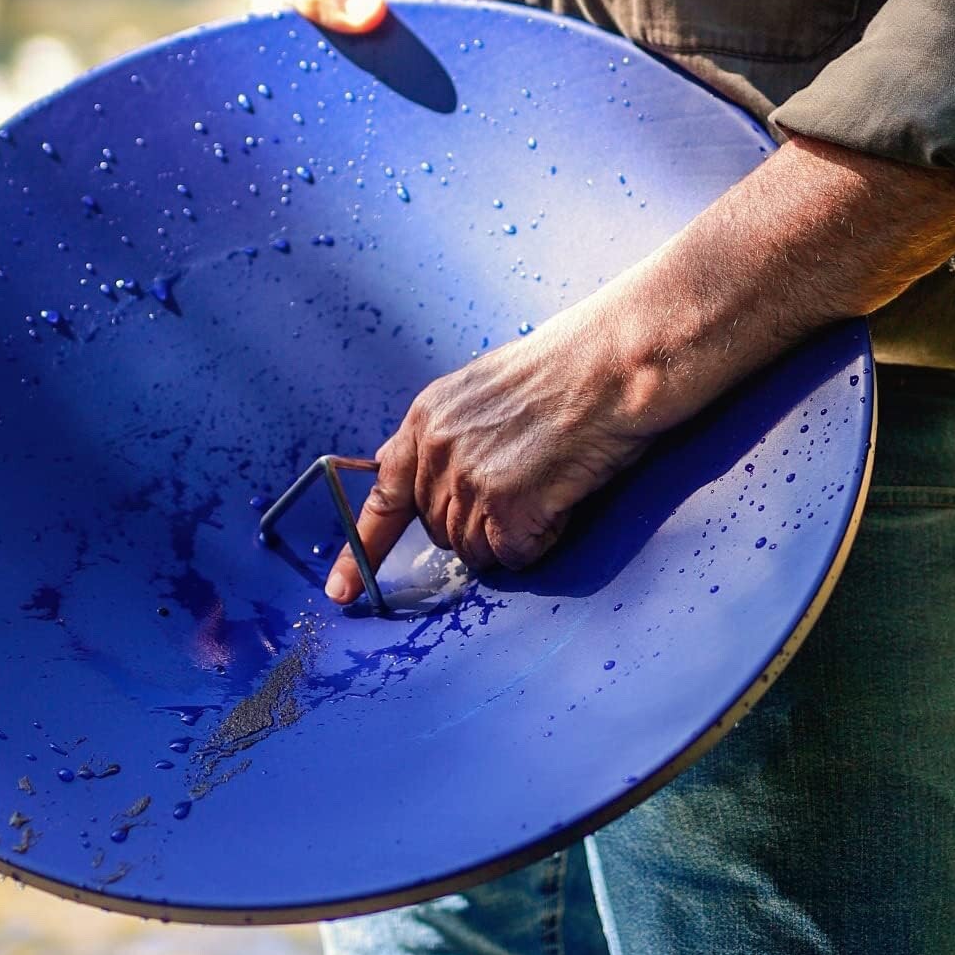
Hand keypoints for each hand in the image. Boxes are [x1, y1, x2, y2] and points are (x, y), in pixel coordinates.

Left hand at [324, 290, 656, 603]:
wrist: (613, 364)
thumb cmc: (566, 370)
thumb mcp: (482, 389)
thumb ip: (447, 435)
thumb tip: (421, 470)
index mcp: (425, 420)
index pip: (383, 496)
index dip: (361, 549)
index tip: (342, 590)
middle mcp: (437, 453)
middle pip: (440, 530)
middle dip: (477, 524)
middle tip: (524, 485)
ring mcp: (469, 482)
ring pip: (474, 550)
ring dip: (510, 535)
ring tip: (546, 485)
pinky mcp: (508, 509)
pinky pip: (514, 557)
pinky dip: (539, 541)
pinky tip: (559, 500)